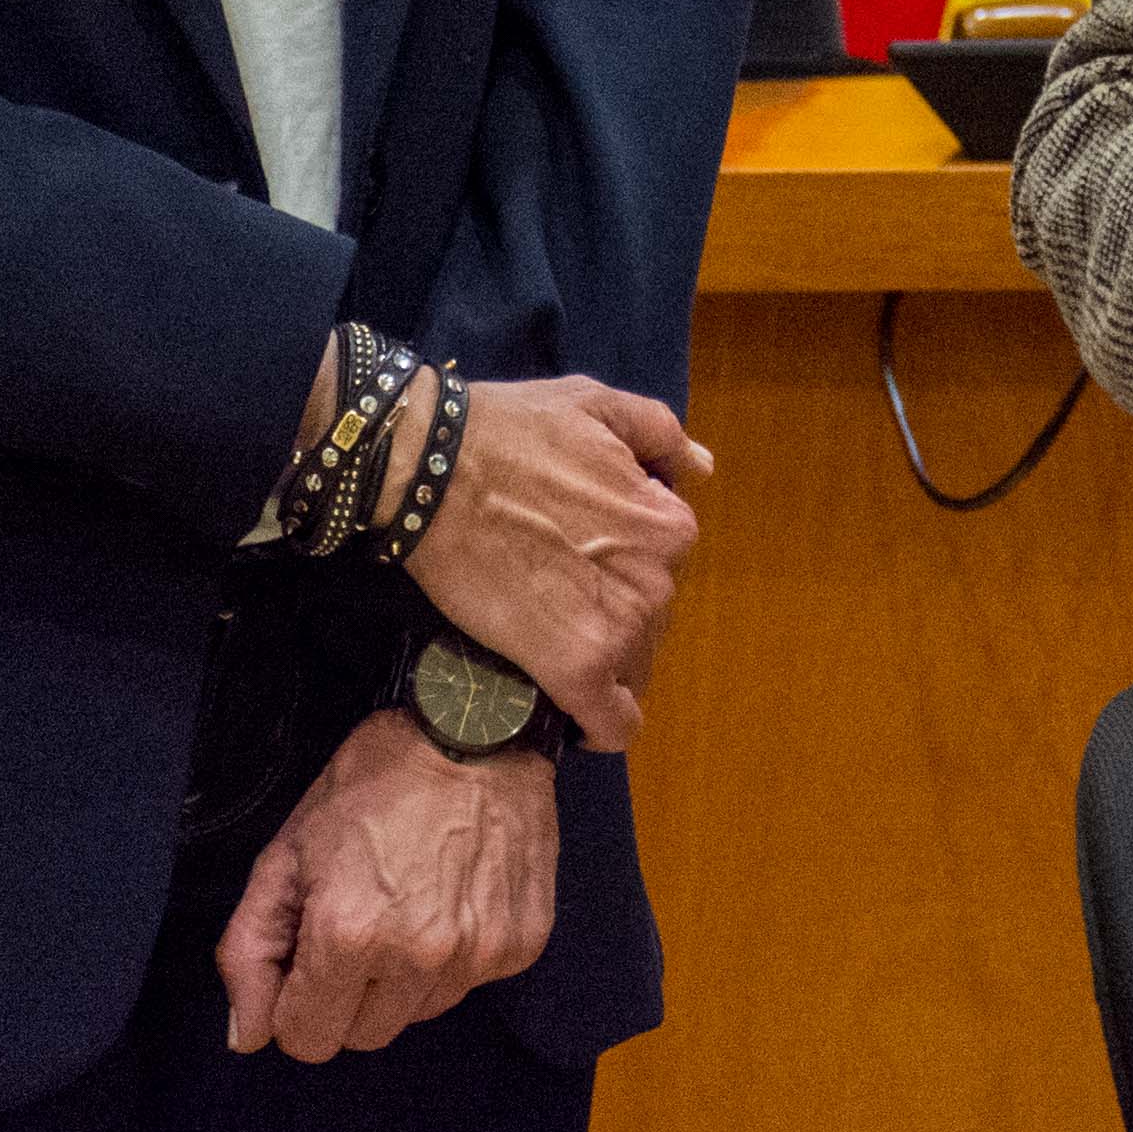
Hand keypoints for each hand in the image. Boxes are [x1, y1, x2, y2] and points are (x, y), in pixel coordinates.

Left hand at [214, 713, 553, 1063]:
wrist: (475, 729)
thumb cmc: (373, 784)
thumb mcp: (285, 854)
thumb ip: (249, 951)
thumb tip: (245, 1037)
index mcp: (347, 936)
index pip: (307, 1040)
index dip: (297, 1001)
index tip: (310, 953)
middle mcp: (419, 957)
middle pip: (364, 1035)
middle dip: (348, 995)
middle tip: (359, 922)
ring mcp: (479, 954)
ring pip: (419, 1014)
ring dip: (404, 979)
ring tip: (410, 903)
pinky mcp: (522, 944)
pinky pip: (471, 985)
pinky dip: (456, 955)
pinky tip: (453, 896)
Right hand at [398, 381, 703, 753]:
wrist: (432, 471)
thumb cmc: (511, 431)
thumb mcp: (599, 404)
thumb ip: (661, 435)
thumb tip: (701, 470)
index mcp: (669, 523)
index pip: (664, 565)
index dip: (622, 567)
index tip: (579, 566)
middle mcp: (660, 579)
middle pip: (649, 620)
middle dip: (610, 616)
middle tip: (552, 601)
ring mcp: (621, 627)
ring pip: (630, 670)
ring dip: (600, 666)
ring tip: (548, 650)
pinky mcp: (576, 668)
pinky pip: (611, 723)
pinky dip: (599, 727)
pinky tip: (576, 721)